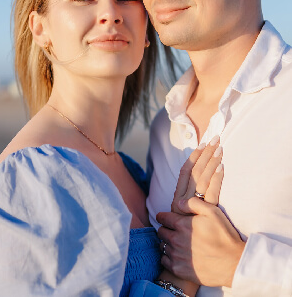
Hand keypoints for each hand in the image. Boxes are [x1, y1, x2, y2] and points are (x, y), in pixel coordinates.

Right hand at [156, 138, 223, 293]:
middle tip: (215, 138)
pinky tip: (222, 167)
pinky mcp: (204, 214)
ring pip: (203, 178)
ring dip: (212, 161)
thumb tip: (190, 185)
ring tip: (219, 148)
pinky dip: (217, 178)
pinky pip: (211, 192)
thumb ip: (184, 202)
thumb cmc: (183, 238)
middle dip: (205, 153)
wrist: (185, 260)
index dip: (194, 156)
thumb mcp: (181, 217)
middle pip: (195, 171)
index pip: (185, 171)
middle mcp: (182, 201)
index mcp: (176, 199)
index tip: (202, 143)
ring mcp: (193, 207)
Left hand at [157, 198, 244, 287]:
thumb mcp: (213, 212)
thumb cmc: (224, 235)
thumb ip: (193, 203)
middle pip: (160, 231)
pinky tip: (178, 255)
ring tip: (177, 243)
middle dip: (166, 229)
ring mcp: (176, 256)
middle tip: (174, 230)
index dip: (163, 216)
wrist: (233, 263)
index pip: (162, 218)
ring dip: (167, 243)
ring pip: (162, 245)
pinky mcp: (178, 269)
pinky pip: (164, 260)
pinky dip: (168, 257)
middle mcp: (176, 240)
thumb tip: (178, 202)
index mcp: (182, 225)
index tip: (167, 218)